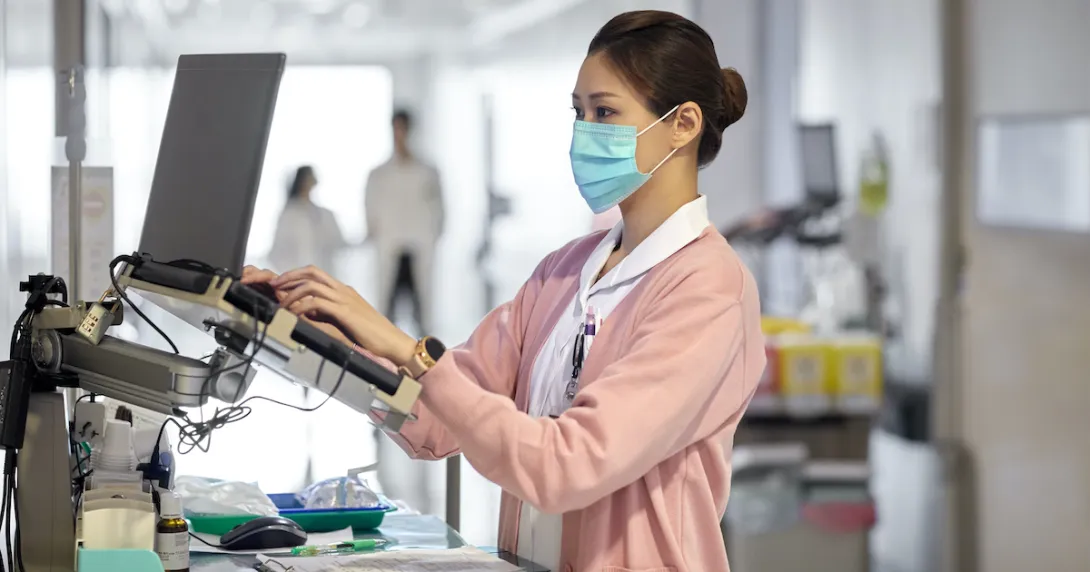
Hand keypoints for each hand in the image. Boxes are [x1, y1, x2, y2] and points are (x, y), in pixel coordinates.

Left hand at [273, 266, 415, 365]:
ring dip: (292, 292)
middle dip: (289, 276)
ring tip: (281, 303)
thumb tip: (309, 315)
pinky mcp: (345, 312)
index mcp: (344, 291)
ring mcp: (345, 299)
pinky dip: (301, 307)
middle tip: (273, 284)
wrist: (393, 341)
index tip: (281, 284)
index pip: (316, 274)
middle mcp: (343, 290)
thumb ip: (330, 314)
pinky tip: (294, 315)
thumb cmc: (373, 335)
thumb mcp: (347, 321)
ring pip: (311, 284)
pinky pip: (317, 303)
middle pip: (312, 271)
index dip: (296, 275)